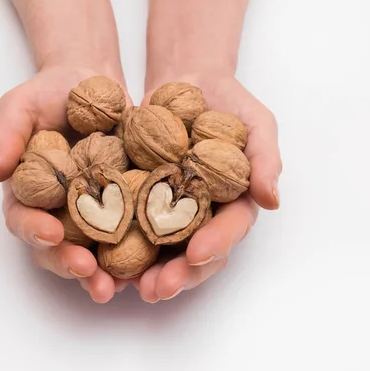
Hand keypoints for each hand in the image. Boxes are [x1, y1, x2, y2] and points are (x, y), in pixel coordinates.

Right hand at [0, 65, 131, 302]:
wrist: (94, 82)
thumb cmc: (50, 92)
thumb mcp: (21, 105)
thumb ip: (6, 134)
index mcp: (28, 192)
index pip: (23, 219)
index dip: (34, 230)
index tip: (50, 234)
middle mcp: (58, 210)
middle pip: (58, 247)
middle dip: (70, 264)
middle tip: (88, 272)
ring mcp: (93, 212)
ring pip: (94, 250)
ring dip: (104, 272)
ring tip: (117, 286)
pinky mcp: (126, 206)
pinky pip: (132, 233)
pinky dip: (138, 251)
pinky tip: (150, 264)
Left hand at [134, 72, 282, 302]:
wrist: (188, 81)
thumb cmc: (230, 102)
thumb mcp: (257, 123)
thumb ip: (266, 159)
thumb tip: (272, 200)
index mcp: (233, 203)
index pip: (228, 230)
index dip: (215, 244)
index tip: (197, 254)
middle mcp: (202, 214)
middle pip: (192, 253)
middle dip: (177, 275)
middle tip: (156, 289)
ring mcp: (169, 210)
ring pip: (159, 250)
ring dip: (143, 271)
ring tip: (124, 287)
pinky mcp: (139, 199)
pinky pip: (128, 225)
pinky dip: (115, 245)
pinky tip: (97, 260)